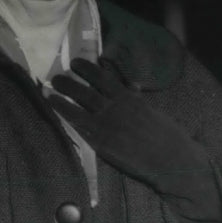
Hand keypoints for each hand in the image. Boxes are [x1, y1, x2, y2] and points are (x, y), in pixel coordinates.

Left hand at [47, 57, 220, 219]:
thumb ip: (137, 99)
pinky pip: (78, 124)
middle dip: (70, 81)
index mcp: (130, 98)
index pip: (105, 78)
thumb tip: (132, 85)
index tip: (76, 62)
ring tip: (50, 89)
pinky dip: (65, 114)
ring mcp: (107, 124)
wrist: (171, 160)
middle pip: (87, 89)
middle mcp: (116, 107)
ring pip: (79, 104)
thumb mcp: (152, 111)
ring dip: (62, 95)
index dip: (89, 69)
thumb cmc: (167, 137)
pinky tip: (54, 108)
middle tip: (57, 76)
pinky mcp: (102, 141)